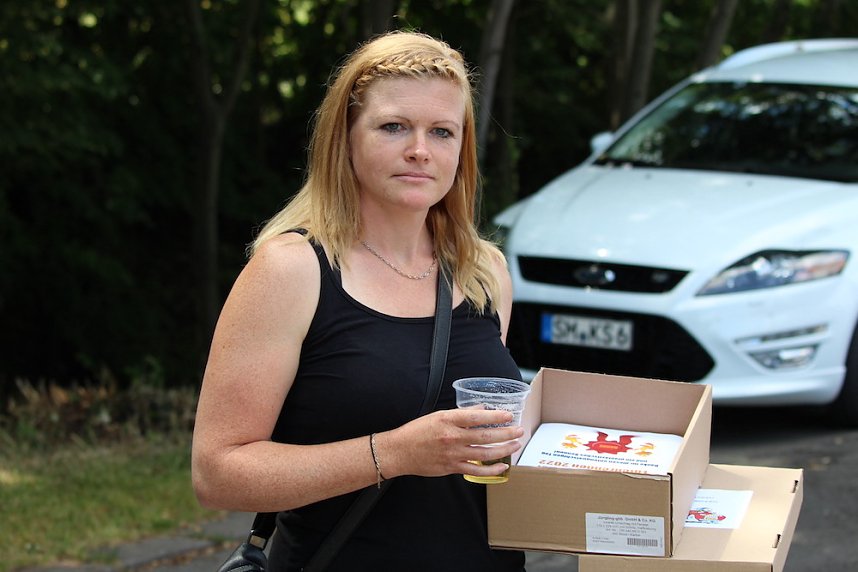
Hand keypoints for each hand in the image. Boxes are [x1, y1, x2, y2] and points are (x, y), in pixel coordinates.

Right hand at [379, 408, 525, 479]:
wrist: (400, 451)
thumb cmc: (417, 431)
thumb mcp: (438, 415)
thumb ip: (461, 414)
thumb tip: (482, 409)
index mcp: (448, 420)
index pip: (477, 417)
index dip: (496, 416)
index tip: (508, 415)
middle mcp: (452, 436)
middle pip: (485, 435)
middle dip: (506, 433)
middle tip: (519, 430)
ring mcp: (453, 454)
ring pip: (485, 453)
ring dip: (503, 449)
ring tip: (515, 445)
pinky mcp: (452, 467)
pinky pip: (476, 470)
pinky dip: (491, 469)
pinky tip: (502, 466)